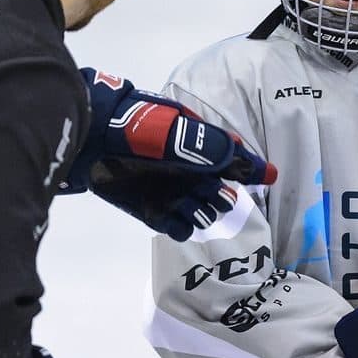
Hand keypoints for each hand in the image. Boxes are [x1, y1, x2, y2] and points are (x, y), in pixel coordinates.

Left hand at [65, 68, 276, 239]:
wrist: (92, 141)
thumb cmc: (134, 128)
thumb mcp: (173, 129)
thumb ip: (205, 144)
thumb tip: (239, 156)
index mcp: (201, 148)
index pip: (236, 161)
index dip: (252, 169)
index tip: (266, 176)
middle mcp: (192, 174)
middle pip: (223, 195)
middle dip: (222, 198)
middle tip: (210, 193)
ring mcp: (174, 194)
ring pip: (205, 214)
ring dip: (203, 214)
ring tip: (188, 205)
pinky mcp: (154, 212)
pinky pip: (179, 228)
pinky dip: (182, 227)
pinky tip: (174, 218)